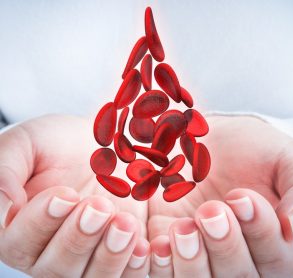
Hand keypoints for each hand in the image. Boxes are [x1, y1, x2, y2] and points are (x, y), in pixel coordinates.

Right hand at [0, 114, 148, 275]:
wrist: (101, 144)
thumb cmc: (60, 142)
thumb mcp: (29, 142)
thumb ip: (8, 165)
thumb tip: (8, 200)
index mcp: (21, 227)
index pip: (19, 243)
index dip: (41, 223)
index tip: (65, 193)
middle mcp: (51, 250)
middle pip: (56, 269)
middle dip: (78, 238)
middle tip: (99, 206)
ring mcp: (89, 254)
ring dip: (109, 255)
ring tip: (124, 222)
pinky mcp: (119, 252)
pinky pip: (125, 275)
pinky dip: (134, 266)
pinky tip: (143, 246)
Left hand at [148, 116, 292, 276]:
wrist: (208, 137)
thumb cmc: (250, 149)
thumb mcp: (283, 159)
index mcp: (271, 239)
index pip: (274, 256)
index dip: (260, 232)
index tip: (241, 197)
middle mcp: (238, 252)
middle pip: (238, 275)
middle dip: (225, 246)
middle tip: (211, 211)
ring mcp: (200, 250)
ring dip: (191, 261)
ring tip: (183, 229)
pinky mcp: (167, 240)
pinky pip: (162, 269)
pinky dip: (160, 263)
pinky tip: (157, 245)